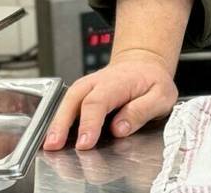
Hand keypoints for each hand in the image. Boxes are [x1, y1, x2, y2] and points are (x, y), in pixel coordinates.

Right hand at [43, 48, 178, 150]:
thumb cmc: (153, 81)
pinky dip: (57, 121)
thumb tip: (120, 128)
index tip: (85, 143)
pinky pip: (66, 106)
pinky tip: (52, 138)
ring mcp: (86, 86)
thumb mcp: (162, 95)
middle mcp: (97, 82)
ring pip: (66, 101)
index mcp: (118, 82)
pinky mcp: (81, 94)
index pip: (98, 102)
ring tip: (49, 145)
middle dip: (62, 123)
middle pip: (74, 99)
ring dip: (55, 123)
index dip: (90, 123)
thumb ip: (142, 111)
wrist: (143, 64)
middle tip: (54, 145)